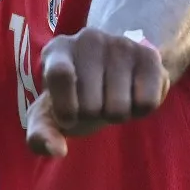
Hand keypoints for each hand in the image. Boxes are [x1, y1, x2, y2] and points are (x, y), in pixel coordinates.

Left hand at [26, 28, 170, 157]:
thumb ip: (41, 135)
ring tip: (111, 98)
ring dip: (115, 115)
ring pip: (119, 107)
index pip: (60, 74)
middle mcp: (89, 39)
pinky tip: (131, 95)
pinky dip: (139, 111)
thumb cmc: (74, 97)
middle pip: (92, 104)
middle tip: (93, 102)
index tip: (68, 118)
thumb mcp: (49, 116)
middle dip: (92, 115)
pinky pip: (147, 103)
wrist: (111, 74)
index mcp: (57, 50)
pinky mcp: (148, 56)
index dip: (66, 107)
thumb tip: (57, 150)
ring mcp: (121, 44)